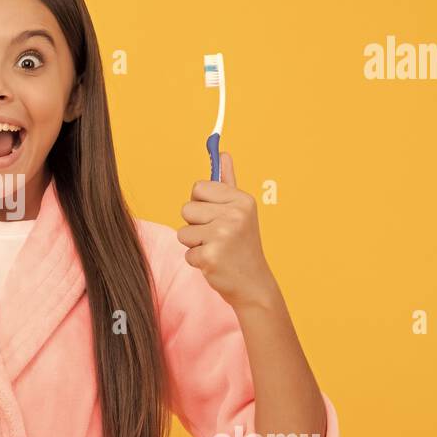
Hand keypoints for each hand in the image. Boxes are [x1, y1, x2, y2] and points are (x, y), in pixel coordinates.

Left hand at [178, 151, 278, 310]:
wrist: (254, 284)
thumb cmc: (242, 245)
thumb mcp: (241, 211)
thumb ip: (228, 181)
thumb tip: (223, 152)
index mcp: (241, 200)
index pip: (198, 187)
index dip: (201, 203)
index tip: (216, 215)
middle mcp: (234, 215)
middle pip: (186, 209)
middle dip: (196, 225)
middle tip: (218, 237)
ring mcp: (223, 236)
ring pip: (183, 232)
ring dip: (195, 244)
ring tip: (216, 249)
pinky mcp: (211, 256)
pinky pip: (186, 252)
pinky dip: (197, 261)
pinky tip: (215, 263)